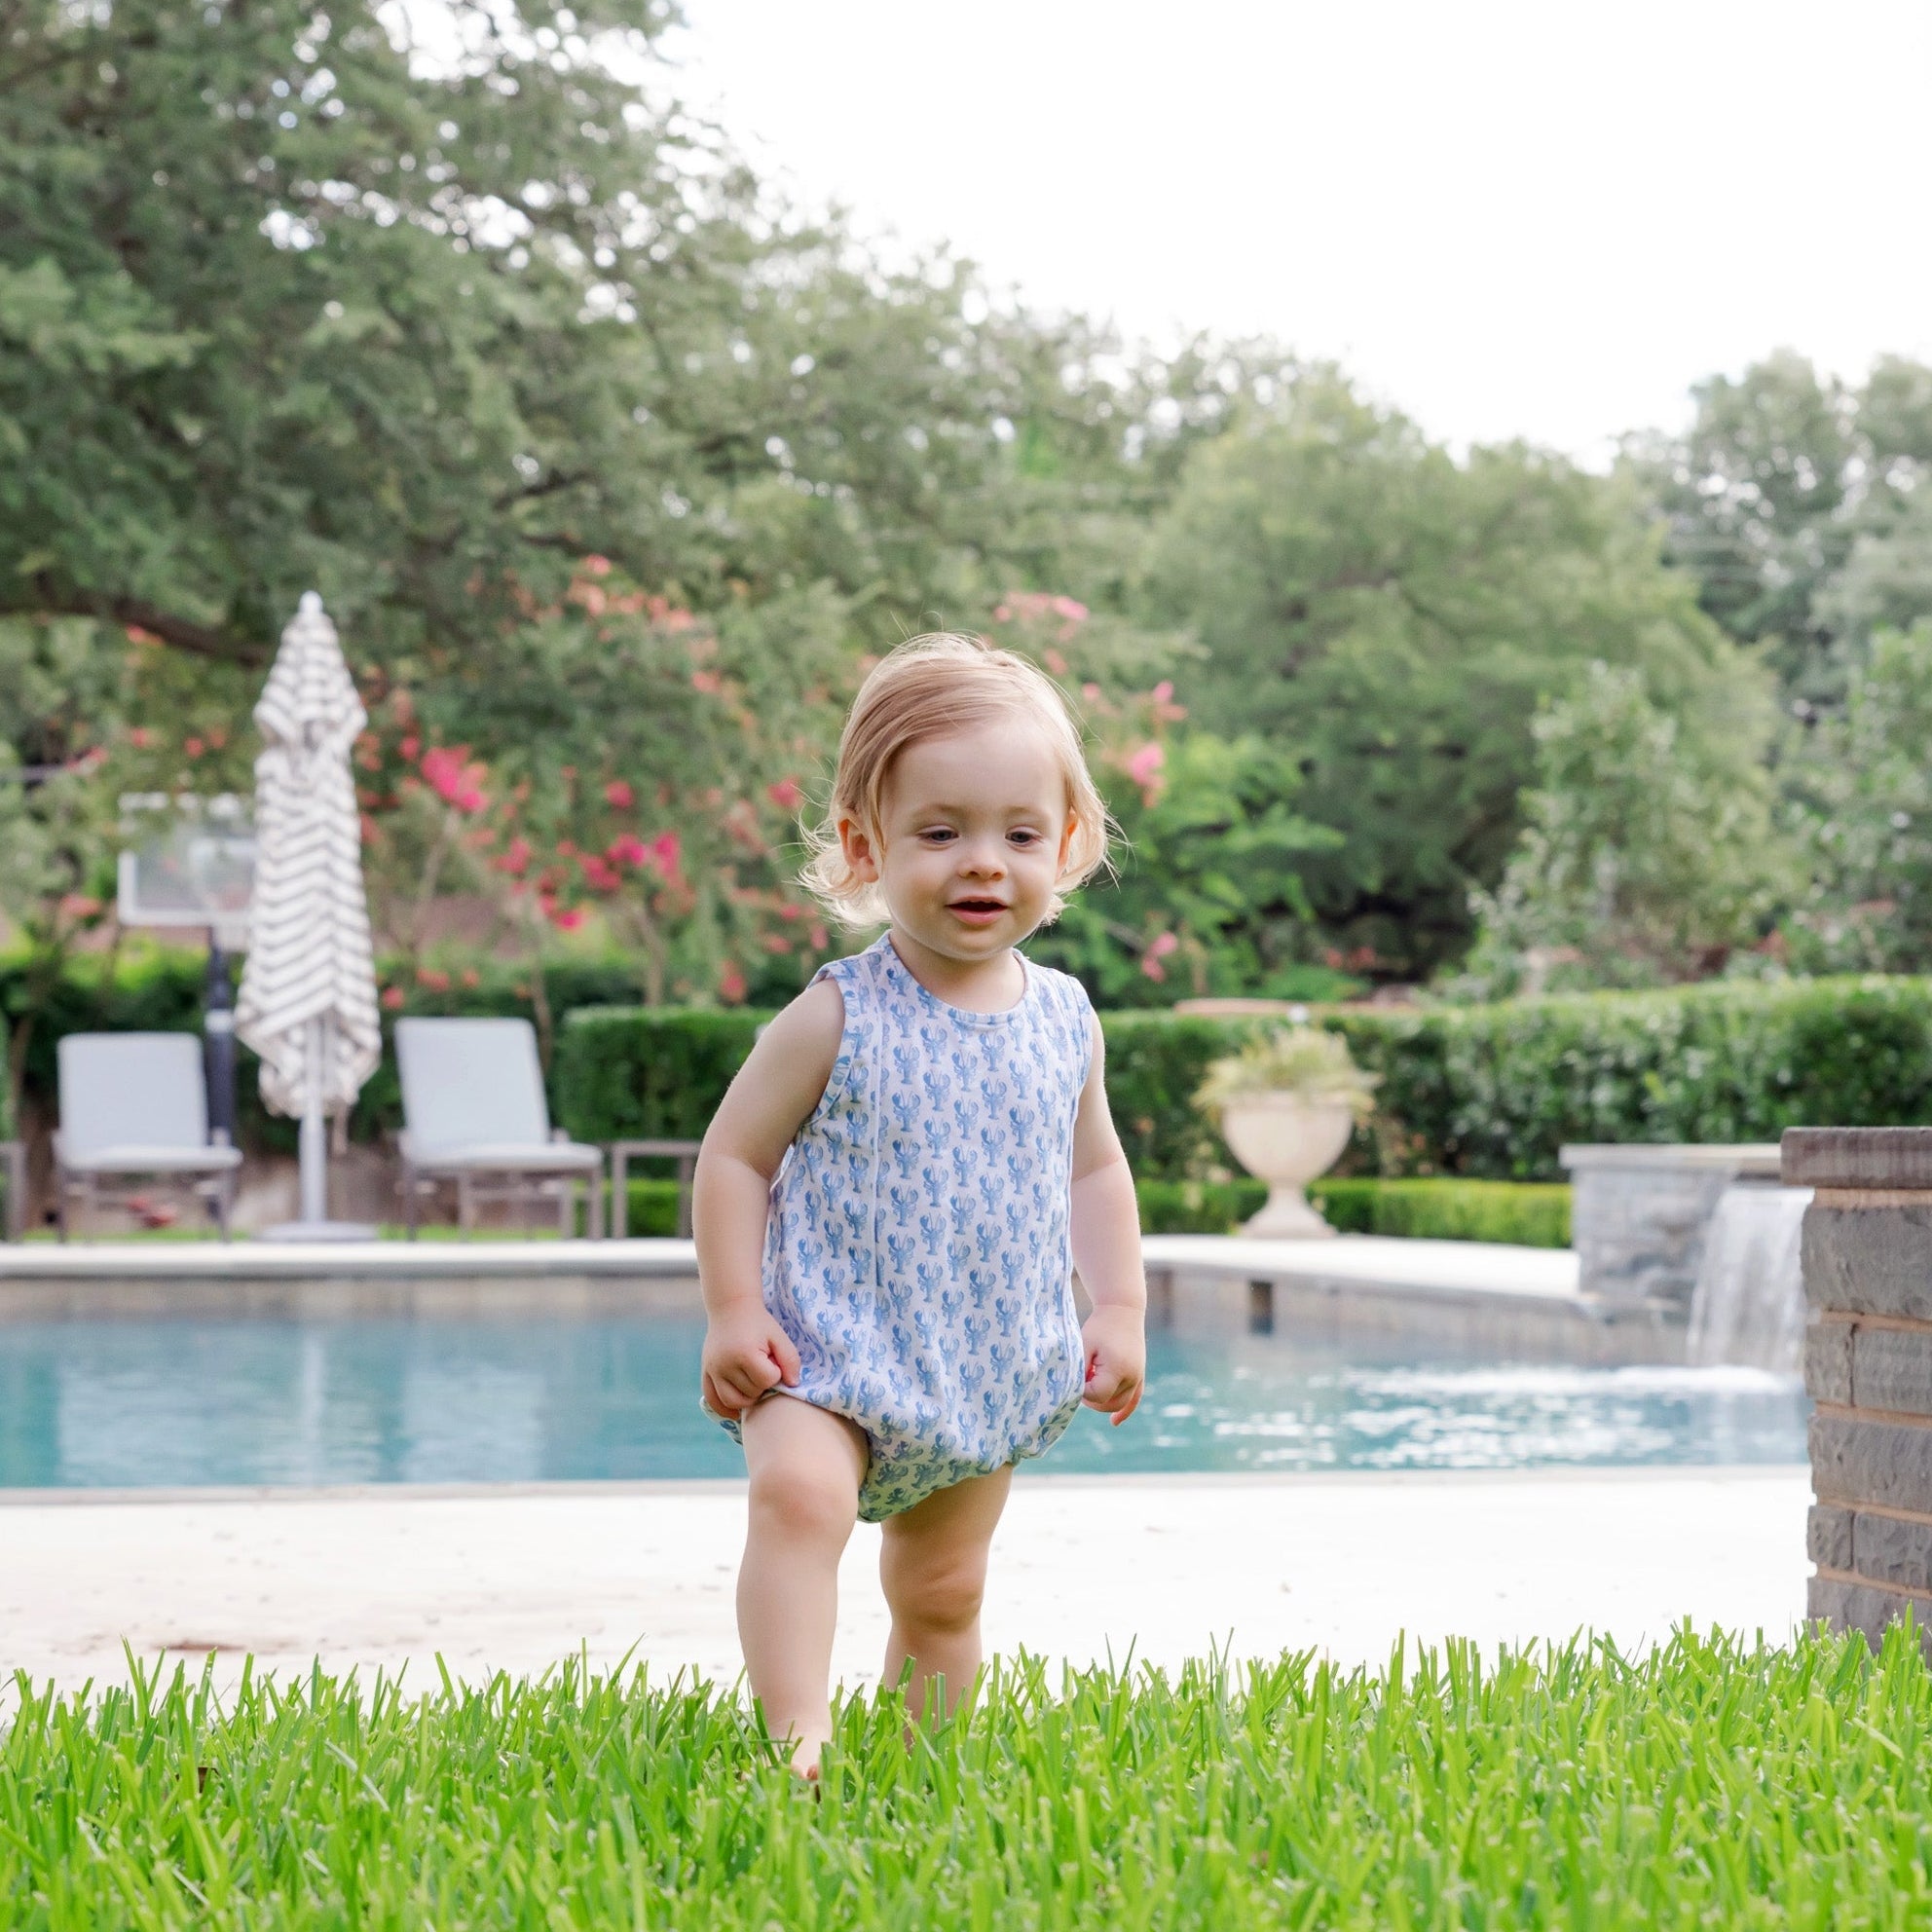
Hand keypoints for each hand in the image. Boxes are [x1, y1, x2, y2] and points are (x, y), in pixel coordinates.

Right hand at [701, 1304, 800, 1419]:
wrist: (731, 1308)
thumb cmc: (759, 1323)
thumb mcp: (779, 1336)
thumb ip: (790, 1360)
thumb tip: (793, 1384)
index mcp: (745, 1353)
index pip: (767, 1380)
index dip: (776, 1373)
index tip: (773, 1360)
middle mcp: (725, 1364)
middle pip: (750, 1393)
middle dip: (762, 1384)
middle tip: (763, 1368)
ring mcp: (712, 1370)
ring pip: (732, 1402)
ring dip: (748, 1398)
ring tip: (753, 1382)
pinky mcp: (705, 1372)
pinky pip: (713, 1400)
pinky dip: (725, 1409)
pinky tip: (737, 1411)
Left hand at [1080, 1304, 1144, 1426]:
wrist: (1122, 1309)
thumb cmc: (1099, 1326)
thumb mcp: (1084, 1345)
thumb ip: (1079, 1370)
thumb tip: (1074, 1391)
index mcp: (1118, 1369)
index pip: (1097, 1395)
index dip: (1082, 1391)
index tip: (1076, 1376)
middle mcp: (1132, 1376)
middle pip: (1108, 1403)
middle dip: (1091, 1398)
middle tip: (1081, 1380)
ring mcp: (1138, 1376)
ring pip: (1120, 1402)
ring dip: (1102, 1400)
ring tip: (1090, 1383)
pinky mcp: (1139, 1374)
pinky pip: (1134, 1399)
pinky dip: (1125, 1411)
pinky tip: (1114, 1422)